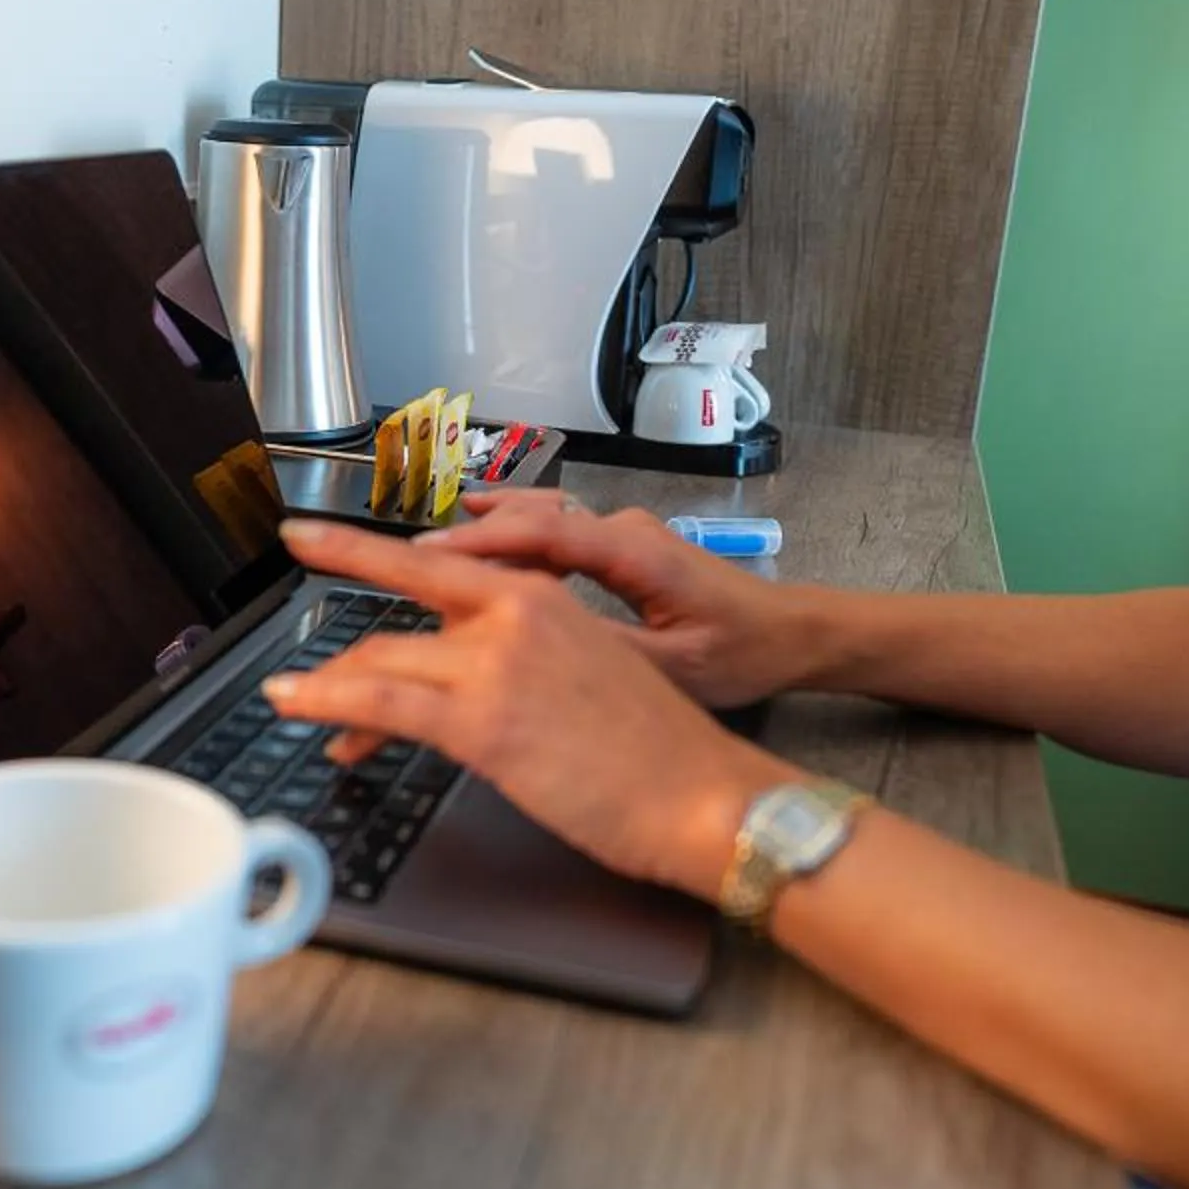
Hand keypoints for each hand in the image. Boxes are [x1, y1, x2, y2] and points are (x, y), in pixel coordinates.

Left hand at [265, 520, 792, 896]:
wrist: (703, 794)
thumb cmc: (660, 753)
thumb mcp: (591, 675)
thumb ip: (528, 663)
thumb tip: (479, 685)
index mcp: (541, 597)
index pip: (435, 564)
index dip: (361, 548)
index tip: (312, 536)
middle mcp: (513, 613)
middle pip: (399, 613)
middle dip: (343, 632)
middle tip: (298, 620)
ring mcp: (494, 664)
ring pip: (381, 660)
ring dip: (326, 686)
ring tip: (293, 700)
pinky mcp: (481, 720)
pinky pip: (380, 700)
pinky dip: (324, 699)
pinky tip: (293, 702)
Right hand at [422, 491, 815, 707]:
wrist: (792, 634)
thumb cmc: (743, 652)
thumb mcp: (675, 667)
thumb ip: (603, 649)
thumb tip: (531, 646)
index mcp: (636, 552)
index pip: (542, 534)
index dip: (478, 542)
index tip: (423, 553)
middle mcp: (622, 530)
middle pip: (527, 520)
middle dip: (461, 537)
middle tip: (395, 553)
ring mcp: (620, 535)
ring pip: (536, 521)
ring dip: (480, 535)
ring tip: (417, 551)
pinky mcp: (618, 550)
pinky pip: (552, 535)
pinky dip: (508, 541)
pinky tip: (473, 550)